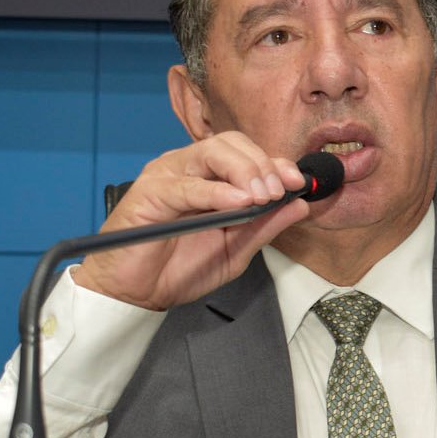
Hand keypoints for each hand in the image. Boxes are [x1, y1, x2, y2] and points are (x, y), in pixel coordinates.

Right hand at [76, 132, 311, 309]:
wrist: (137, 294)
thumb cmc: (177, 269)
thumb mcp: (234, 250)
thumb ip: (265, 226)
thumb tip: (300, 204)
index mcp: (208, 178)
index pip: (246, 153)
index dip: (275, 163)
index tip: (298, 182)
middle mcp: (187, 169)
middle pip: (230, 143)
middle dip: (262, 165)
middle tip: (277, 193)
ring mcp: (167, 176)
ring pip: (210, 153)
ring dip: (244, 172)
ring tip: (260, 197)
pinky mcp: (149, 193)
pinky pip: (187, 186)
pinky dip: (216, 192)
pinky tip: (238, 203)